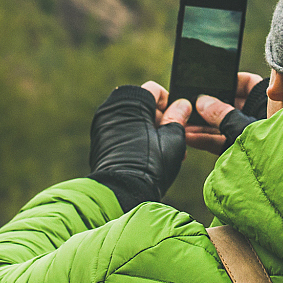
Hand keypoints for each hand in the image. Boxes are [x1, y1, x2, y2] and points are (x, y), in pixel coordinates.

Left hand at [88, 81, 192, 209]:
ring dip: (150, 131)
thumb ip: (178, 117)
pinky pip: (122, 132)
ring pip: (133, 120)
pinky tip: (148, 158)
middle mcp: (112, 108)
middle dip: (160, 120)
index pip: (155, 90)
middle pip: (143, 105)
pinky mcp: (100, 141)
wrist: (121, 192)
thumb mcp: (173, 139)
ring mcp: (103, 125)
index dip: (170, 104)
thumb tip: (182, 105)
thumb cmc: (150, 165)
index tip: (177, 121)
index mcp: (131, 102)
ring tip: (164, 152)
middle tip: (173, 139)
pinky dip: (135, 139)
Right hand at [184, 72, 267, 152]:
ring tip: (183, 121)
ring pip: (223, 124)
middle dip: (209, 105)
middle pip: (230, 104)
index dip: (229, 80)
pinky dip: (206, 139)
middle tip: (189, 102)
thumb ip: (223, 114)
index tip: (208, 80)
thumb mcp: (246, 126)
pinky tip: (189, 137)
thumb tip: (202, 102)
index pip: (248, 84)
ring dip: (203, 124)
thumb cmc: (275, 147)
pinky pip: (220, 141)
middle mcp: (259, 117)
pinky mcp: (239, 151)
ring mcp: (248, 135)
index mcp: (269, 103)